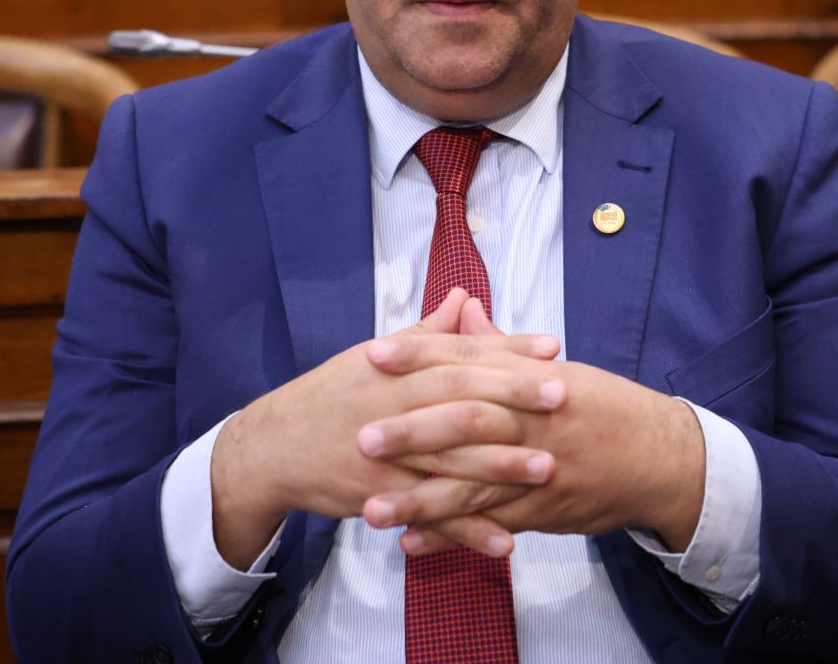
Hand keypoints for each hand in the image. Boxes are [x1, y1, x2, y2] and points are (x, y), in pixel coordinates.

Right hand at [209, 288, 561, 566]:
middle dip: (514, 398)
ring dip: (502, 466)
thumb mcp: (372, 358)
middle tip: (563, 396)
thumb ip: (426, 333)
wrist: (273, 449)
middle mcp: (393, 406)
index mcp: (396, 368)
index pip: (459, 354)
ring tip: (549, 468)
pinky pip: (431, 515)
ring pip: (451, 459)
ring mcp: (386, 454)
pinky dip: (468, 530)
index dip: (506, 350)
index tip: (552, 346)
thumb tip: (463, 297)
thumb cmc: (329, 398)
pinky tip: (508, 541)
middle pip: (460, 399)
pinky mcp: (381, 497)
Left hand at [360, 319, 707, 553]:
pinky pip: (492, 523)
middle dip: (412, 430)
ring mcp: (538, 468)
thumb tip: (460, 311)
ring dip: (419, 498)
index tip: (374, 356)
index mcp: (533, 377)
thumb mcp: (557, 369)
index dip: (421, 356)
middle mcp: (533, 420)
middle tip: (362, 437)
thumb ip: (501, 347)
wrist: (661, 457)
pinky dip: (452, 535)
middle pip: (466, 421)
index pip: (470, 361)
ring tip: (371, 508)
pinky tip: (412, 543)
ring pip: (473, 483)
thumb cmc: (605, 408)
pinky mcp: (543, 509)